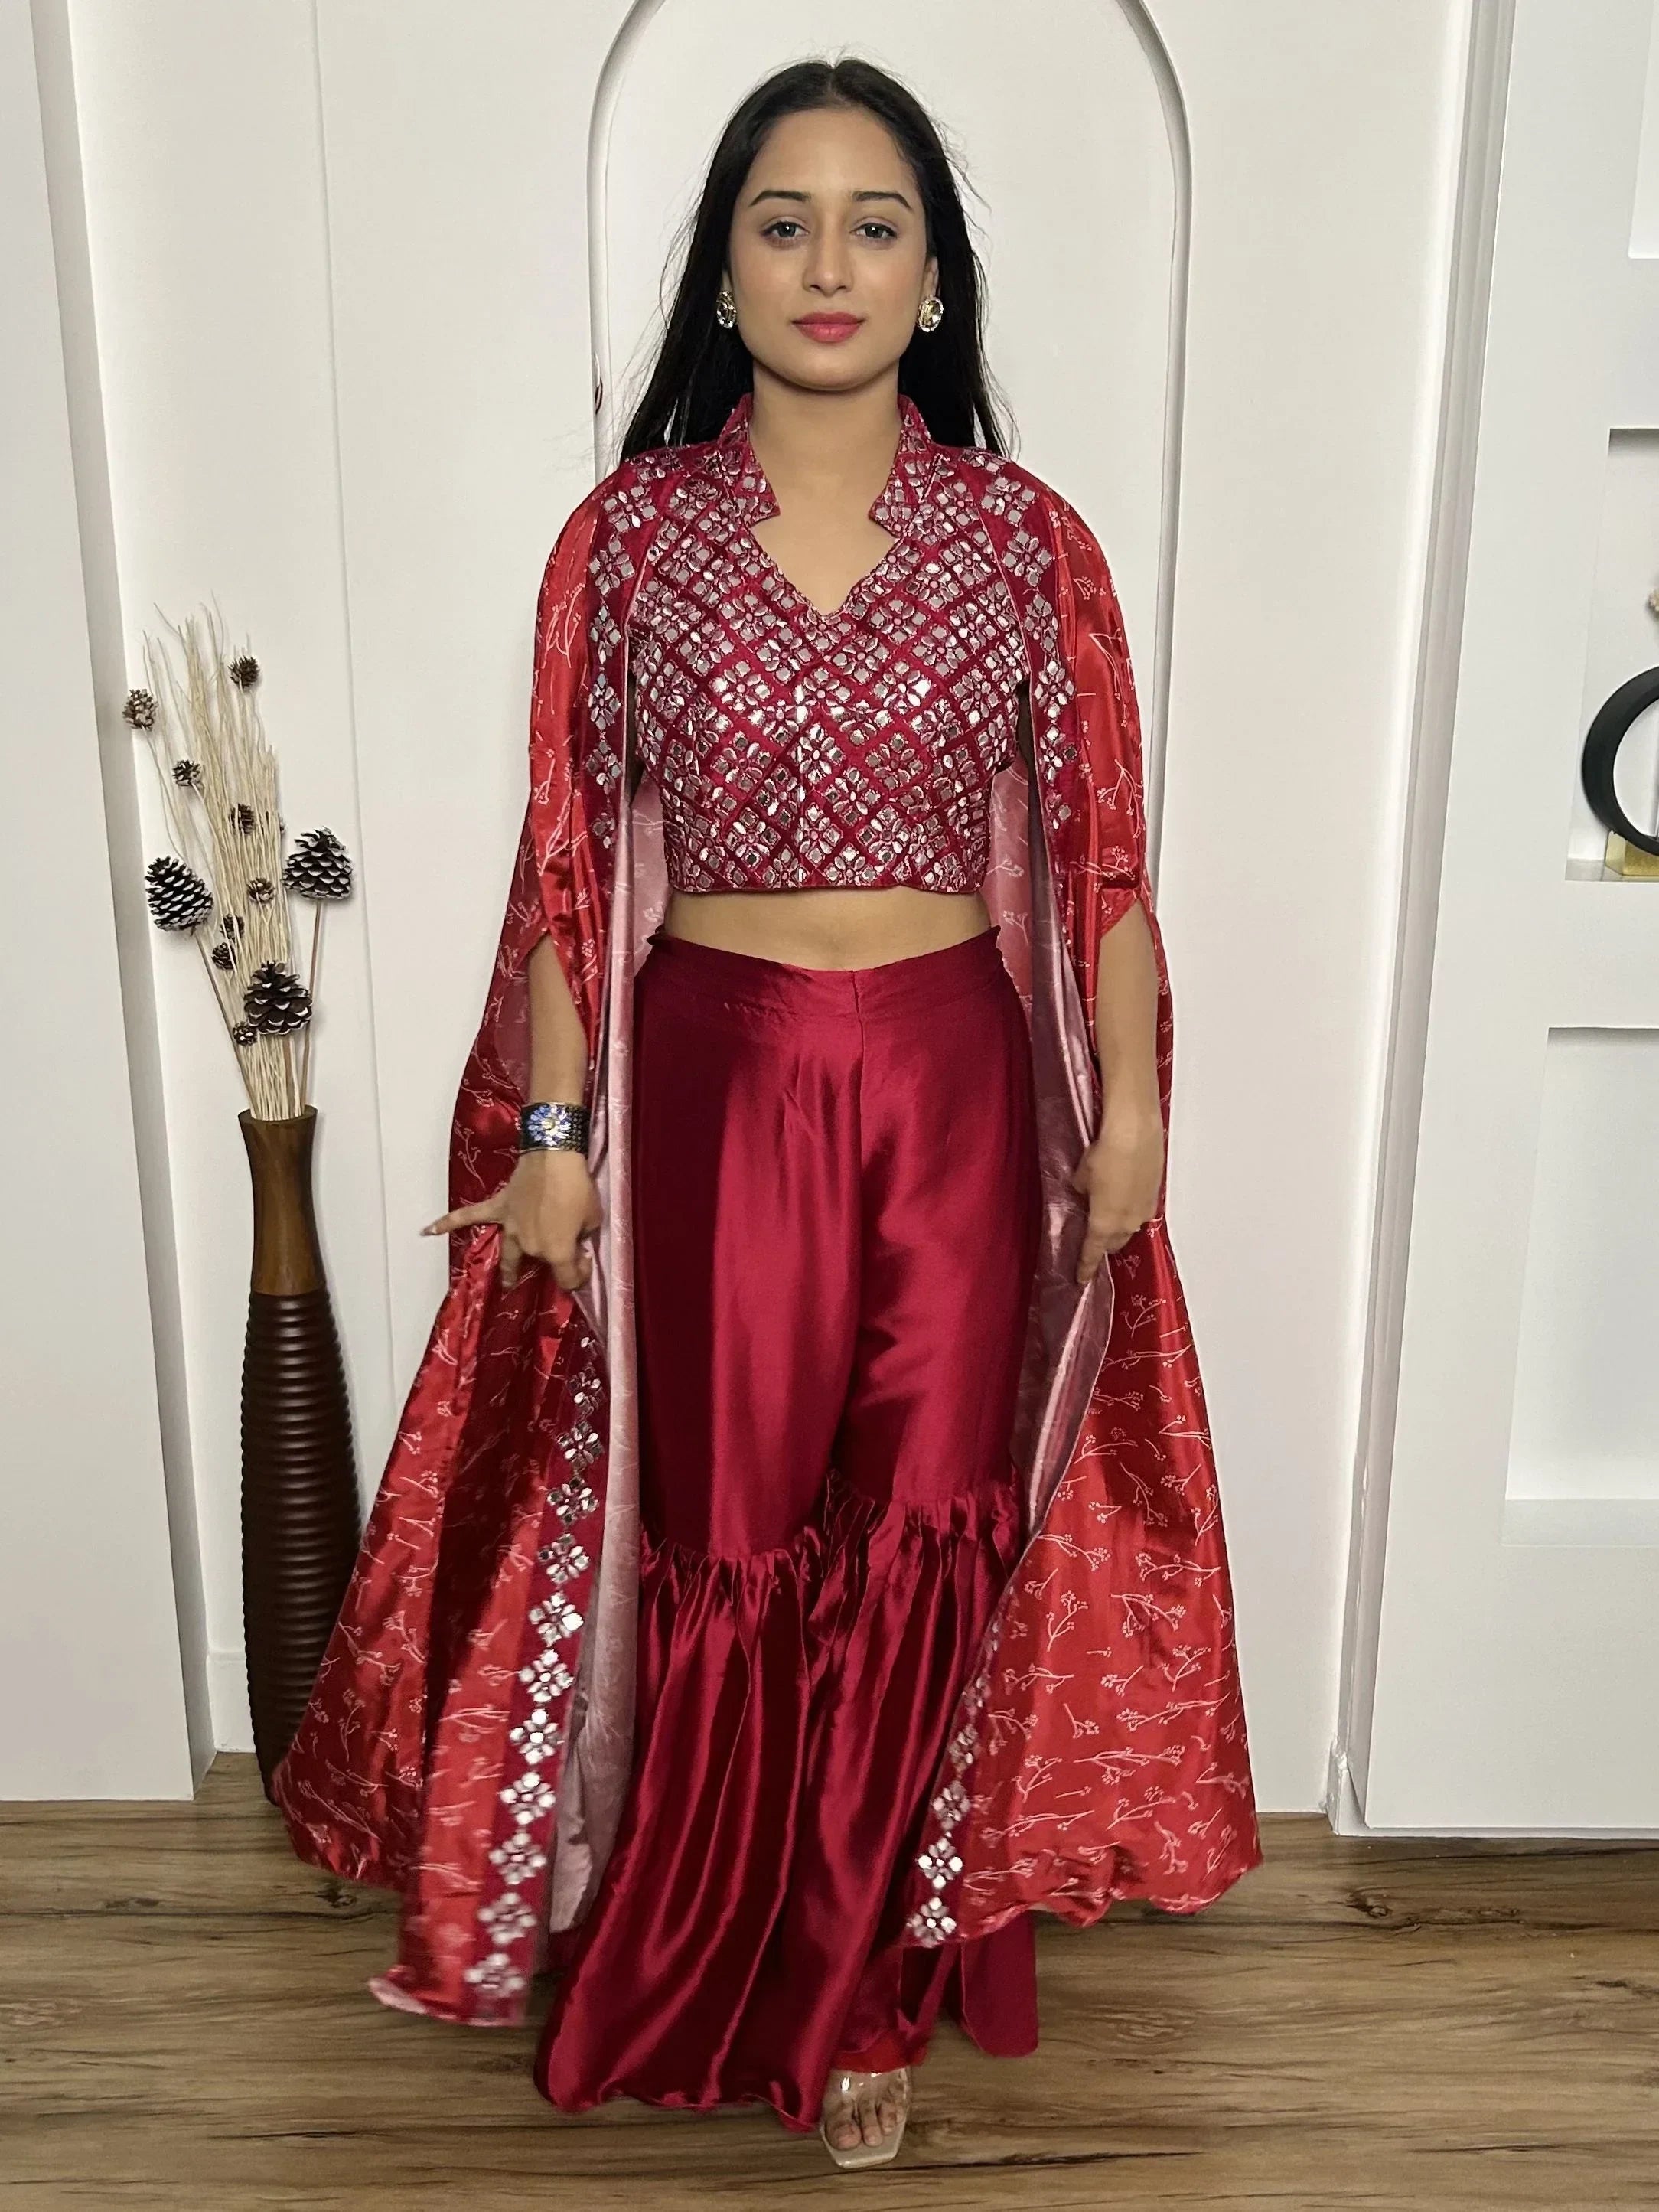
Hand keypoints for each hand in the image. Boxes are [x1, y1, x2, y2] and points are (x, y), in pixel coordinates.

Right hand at [423, 1149, 601, 1291]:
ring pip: (508, 1255)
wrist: (555, 1155)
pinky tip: (427, 1231)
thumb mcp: (594, 1217)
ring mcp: (511, 1228)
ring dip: (509, 1270)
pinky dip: (447, 1223)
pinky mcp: (499, 1207)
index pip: (568, 1278)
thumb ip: (585, 1236)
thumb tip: (577, 1241)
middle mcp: (530, 1246)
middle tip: (562, 1265)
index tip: (586, 1262)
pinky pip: (468, 1217)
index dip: (580, 1275)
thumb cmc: (578, 1187)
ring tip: (508, 1282)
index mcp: (555, 1252)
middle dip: (554, 1265)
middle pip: (541, 1264)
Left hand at [1070, 1097, 1163, 1284]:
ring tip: (1108, 1209)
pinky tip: (1124, 1191)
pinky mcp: (1156, 1194)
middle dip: (1103, 1244)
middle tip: (1092, 1237)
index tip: (1082, 1278)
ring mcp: (1145, 1209)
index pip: (1092, 1254)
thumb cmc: (1104, 1156)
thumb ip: (1081, 1191)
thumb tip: (1085, 1190)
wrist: (1135, 1132)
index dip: (1086, 1267)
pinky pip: (1141, 1210)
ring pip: (1130, 1227)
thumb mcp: (1081, 1177)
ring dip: (1119, 1225)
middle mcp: (1128, 1223)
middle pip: (1114, 1244)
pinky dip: (1131, 1207)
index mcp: (1104, 1224)